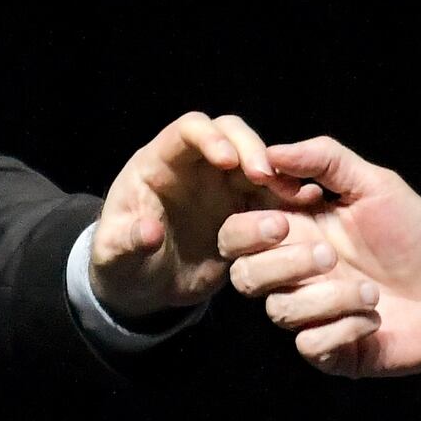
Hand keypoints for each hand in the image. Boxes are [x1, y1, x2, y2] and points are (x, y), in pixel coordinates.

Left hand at [91, 110, 288, 321]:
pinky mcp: (245, 211)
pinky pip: (272, 197)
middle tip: (266, 177)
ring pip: (258, 163)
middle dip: (252, 149)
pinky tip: (307, 209)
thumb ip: (123, 242)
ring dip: (278, 174)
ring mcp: (224, 186)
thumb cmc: (121, 264)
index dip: (209, 137)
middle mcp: (197, 166)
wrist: (145, 290)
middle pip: (232, 134)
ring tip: (297, 197)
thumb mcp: (112, 257)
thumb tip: (147, 231)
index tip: (227, 160)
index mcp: (160, 162)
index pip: (188, 130)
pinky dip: (289, 199)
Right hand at [217, 136, 420, 375]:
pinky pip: (310, 345)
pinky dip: (343, 328)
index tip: (285, 221)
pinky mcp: (331, 351)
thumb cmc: (418, 234)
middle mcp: (295, 276)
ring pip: (278, 312)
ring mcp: (311, 315)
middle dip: (282, 265)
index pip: (237, 234)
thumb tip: (271, 152)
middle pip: (243, 277)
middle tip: (330, 255)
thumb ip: (324, 160)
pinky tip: (375, 318)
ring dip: (327, 299)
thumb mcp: (375, 184)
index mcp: (296, 234)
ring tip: (371, 290)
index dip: (248, 230)